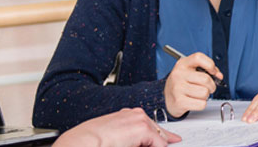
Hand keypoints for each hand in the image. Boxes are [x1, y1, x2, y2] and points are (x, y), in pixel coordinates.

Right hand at [53, 108, 181, 146]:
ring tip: (167, 144)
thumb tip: (137, 142)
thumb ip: (130, 138)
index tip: (169, 140)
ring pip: (158, 137)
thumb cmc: (91, 141)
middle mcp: (134, 114)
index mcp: (126, 115)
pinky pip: (159, 144)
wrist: (83, 141)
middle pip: (157, 130)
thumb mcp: (115, 137)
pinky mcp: (143, 128)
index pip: (149, 125)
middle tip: (173, 141)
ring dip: (157, 144)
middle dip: (162, 141)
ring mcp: (139, 120)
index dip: (160, 136)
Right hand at [164, 52, 222, 116]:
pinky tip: (194, 101)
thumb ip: (207, 70)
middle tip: (206, 87)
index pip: (198, 58)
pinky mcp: (179, 101)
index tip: (213, 72)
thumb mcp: (191, 71)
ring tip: (198, 94)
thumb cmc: (182, 83)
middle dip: (211, 85)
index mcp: (182, 64)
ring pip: (205, 93)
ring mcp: (178, 88)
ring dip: (205, 96)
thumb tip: (218, 75)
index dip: (210, 64)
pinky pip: (201, 104)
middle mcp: (179, 74)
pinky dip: (201, 104)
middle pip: (206, 79)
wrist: (167, 97)